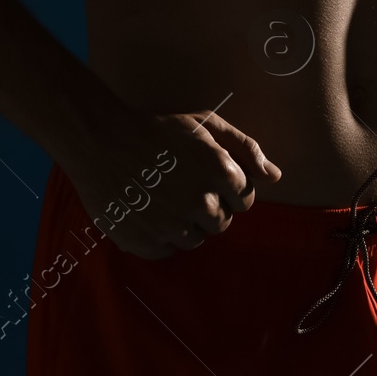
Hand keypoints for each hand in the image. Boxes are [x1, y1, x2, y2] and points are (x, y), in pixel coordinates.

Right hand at [59, 108, 282, 258]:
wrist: (100, 140)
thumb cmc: (158, 130)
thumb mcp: (206, 125)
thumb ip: (246, 148)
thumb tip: (275, 177)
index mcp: (220, 171)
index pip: (245, 200)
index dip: (229, 190)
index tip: (208, 180)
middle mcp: (199, 202)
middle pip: (222, 223)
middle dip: (210, 208)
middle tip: (184, 188)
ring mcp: (170, 226)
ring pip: (196, 240)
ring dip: (186, 224)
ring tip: (165, 199)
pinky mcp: (144, 242)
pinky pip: (167, 251)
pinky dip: (161, 236)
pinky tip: (149, 212)